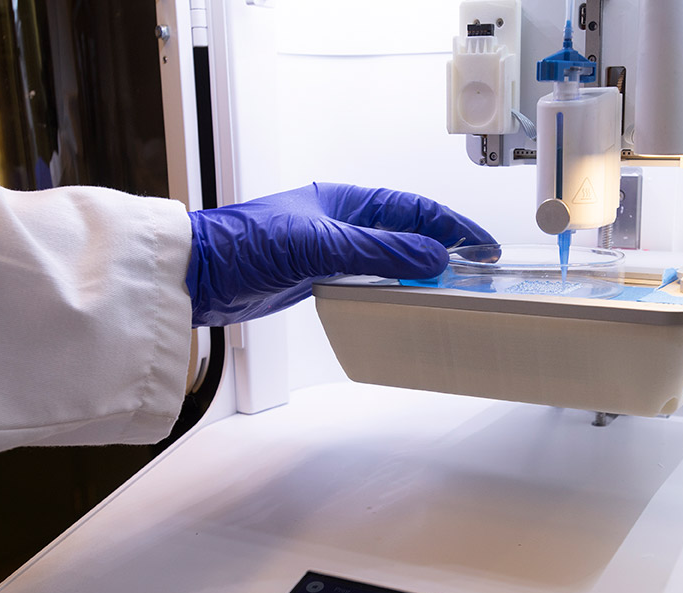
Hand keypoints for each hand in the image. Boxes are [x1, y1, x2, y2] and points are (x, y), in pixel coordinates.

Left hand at [186, 183, 495, 325]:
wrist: (201, 274)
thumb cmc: (249, 244)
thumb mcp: (322, 245)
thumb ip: (380, 252)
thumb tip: (435, 258)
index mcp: (344, 200)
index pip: (412, 208)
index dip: (450, 224)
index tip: (481, 244)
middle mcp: (340, 221)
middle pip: (405, 231)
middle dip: (442, 246)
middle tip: (475, 268)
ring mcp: (329, 251)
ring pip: (388, 258)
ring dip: (419, 270)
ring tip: (450, 287)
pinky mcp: (316, 278)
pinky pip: (367, 280)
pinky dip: (392, 289)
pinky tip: (406, 302)